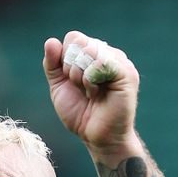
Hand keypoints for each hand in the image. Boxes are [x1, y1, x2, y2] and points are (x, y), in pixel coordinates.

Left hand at [43, 32, 142, 164]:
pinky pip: (101, 62)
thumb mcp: (59, 88)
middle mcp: (108, 54)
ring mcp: (119, 62)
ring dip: (81, 75)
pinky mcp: (126, 73)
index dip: (64, 58)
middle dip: (71, 68)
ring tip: (91, 93)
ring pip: (90, 49)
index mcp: (93, 54)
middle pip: (80, 41)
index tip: (71, 81)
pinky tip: (97, 93)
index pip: (73, 38)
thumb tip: (51, 41)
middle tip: (81, 89)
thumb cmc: (81, 115)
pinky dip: (91, 79)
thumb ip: (53, 65)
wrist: (96, 138)